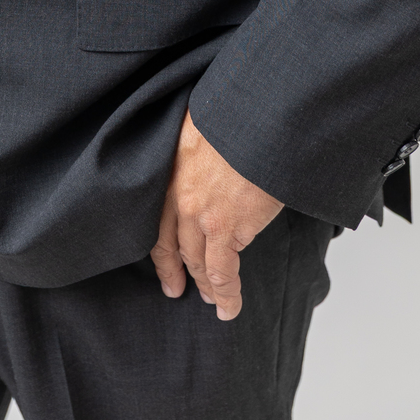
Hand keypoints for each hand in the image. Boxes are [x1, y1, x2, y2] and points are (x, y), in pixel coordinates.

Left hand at [150, 108, 283, 320]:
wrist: (262, 115)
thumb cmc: (239, 112)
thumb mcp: (205, 125)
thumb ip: (200, 150)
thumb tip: (214, 163)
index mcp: (171, 166)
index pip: (157, 216)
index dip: (160, 244)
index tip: (163, 261)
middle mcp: (179, 193)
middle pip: (173, 244)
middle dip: (176, 270)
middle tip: (176, 289)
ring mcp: (201, 213)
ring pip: (198, 261)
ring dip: (206, 286)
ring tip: (213, 302)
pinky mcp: (227, 227)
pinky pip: (223, 271)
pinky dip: (226, 293)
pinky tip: (228, 307)